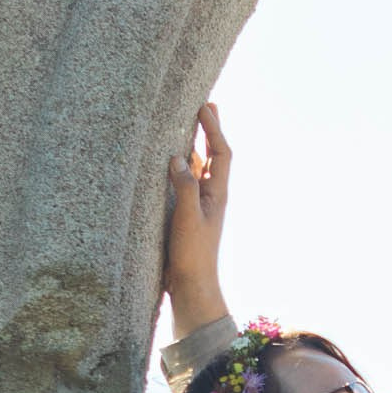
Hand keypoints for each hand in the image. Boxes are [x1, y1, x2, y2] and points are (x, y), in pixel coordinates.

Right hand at [164, 102, 231, 329]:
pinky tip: (171, 162)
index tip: (205, 105)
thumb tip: (177, 157)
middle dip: (209, 130)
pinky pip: (184, 183)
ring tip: (186, 124)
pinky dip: (180, 167)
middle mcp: (211, 196)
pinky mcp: (185, 216)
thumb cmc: (192, 255)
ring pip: (198, 168)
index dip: (214, 128)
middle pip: (212, 155)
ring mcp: (198, 206)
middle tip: (205, 105)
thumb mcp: (188, 219)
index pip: (220, 152)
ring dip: (194, 145)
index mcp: (217, 194)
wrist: (191, 287)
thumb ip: (184, 186)